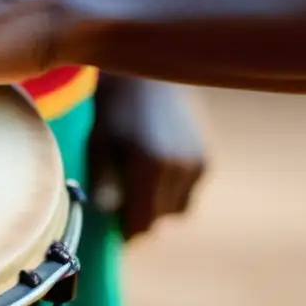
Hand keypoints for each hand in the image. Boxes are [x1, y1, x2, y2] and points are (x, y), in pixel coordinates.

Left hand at [88, 74, 205, 241]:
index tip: (113, 224)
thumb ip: (103, 184)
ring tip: (138, 175)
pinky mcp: (207, 158)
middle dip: (140, 214)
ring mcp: (198, 162)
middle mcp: (179, 167)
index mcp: (149, 166)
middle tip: (121, 194)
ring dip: (159, 203)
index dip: (126, 230)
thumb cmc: (112, 110)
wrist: (145, 75)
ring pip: (177, 209)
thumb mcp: (97, 144)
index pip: (142, 224)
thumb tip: (109, 216)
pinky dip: (173, 188)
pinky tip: (156, 162)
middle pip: (160, 219)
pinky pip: (188, 191)